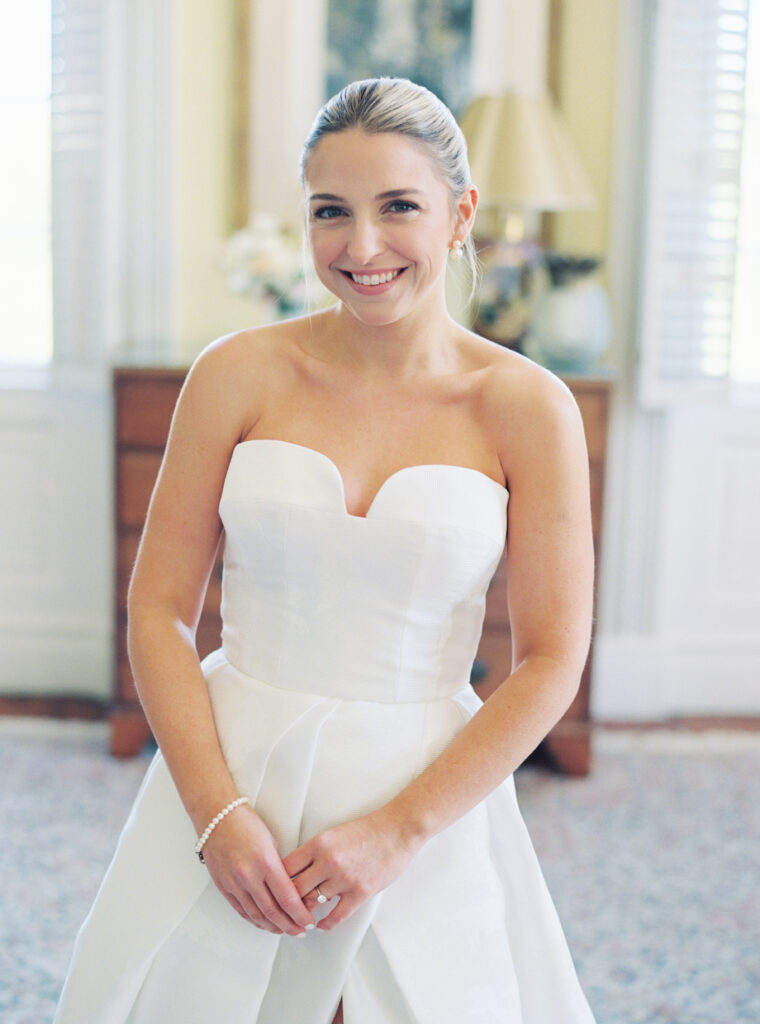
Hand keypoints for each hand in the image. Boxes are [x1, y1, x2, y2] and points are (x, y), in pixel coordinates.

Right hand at [201, 805, 315, 935]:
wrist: (217, 817)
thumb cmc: (246, 824)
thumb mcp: (271, 842)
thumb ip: (279, 867)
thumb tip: (289, 888)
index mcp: (266, 862)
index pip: (287, 898)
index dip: (300, 914)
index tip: (308, 921)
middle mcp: (249, 876)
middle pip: (272, 912)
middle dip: (289, 925)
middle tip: (300, 931)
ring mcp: (234, 883)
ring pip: (256, 915)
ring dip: (272, 927)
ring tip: (285, 930)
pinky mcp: (223, 887)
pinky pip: (241, 910)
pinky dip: (254, 920)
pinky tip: (264, 924)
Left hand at [283, 808, 422, 931]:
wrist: (398, 829)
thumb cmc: (368, 830)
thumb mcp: (334, 834)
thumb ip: (316, 852)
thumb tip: (298, 872)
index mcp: (318, 843)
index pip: (286, 867)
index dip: (276, 882)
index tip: (273, 890)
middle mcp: (327, 861)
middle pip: (294, 889)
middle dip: (286, 903)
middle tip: (281, 912)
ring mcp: (344, 878)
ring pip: (312, 904)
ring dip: (304, 915)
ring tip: (299, 921)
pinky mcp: (360, 892)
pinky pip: (336, 916)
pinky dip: (325, 924)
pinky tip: (321, 925)